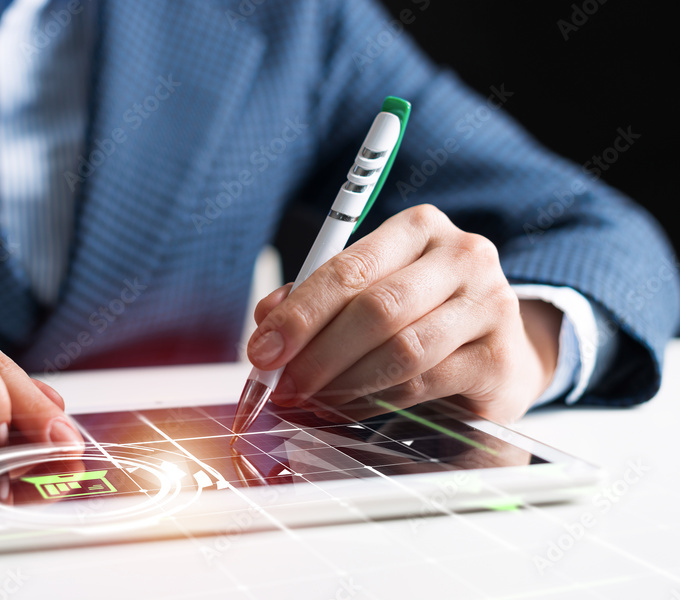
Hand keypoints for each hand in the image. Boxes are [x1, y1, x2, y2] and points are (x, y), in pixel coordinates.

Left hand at [248, 204, 562, 424]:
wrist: (500, 352)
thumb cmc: (421, 316)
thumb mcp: (367, 293)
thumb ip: (316, 300)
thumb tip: (267, 321)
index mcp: (420, 228)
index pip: (350, 267)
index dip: (300, 313)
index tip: (262, 349)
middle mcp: (463, 256)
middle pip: (376, 308)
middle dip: (318, 353)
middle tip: (282, 385)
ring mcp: (491, 305)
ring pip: (401, 349)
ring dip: (343, 382)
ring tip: (310, 399)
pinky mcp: (500, 358)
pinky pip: (423, 383)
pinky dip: (375, 401)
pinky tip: (347, 409)